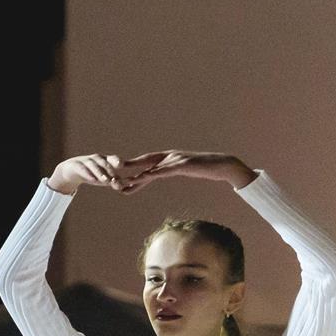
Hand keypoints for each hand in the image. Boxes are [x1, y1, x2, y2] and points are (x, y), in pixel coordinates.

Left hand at [105, 150, 253, 191]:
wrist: (224, 165)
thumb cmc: (206, 169)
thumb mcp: (186, 170)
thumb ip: (173, 170)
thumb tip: (162, 175)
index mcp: (169, 158)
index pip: (146, 164)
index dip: (132, 169)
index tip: (118, 176)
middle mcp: (170, 156)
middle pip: (144, 162)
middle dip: (127, 168)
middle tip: (111, 174)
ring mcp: (176, 159)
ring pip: (152, 167)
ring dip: (136, 173)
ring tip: (122, 179)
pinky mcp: (184, 164)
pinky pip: (165, 170)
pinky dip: (154, 174)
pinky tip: (144, 178)